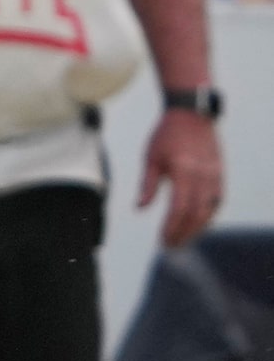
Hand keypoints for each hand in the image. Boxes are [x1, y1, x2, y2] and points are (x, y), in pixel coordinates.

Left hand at [142, 108, 224, 248]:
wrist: (191, 114)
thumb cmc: (166, 135)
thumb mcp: (151, 158)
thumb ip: (147, 185)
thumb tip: (140, 208)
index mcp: (184, 172)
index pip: (179, 208)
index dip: (172, 227)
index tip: (162, 240)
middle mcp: (204, 176)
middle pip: (196, 214)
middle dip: (183, 233)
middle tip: (170, 246)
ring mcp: (215, 175)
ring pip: (209, 210)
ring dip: (196, 228)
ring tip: (182, 238)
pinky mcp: (220, 174)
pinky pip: (217, 201)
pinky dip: (207, 216)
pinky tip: (196, 223)